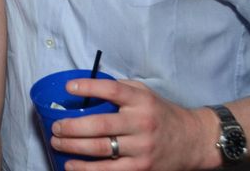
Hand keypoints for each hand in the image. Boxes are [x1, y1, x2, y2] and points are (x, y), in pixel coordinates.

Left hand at [49, 78, 217, 170]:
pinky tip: (72, 165)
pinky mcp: (141, 169)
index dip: (88, 87)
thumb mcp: (144, 94)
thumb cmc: (161, 114)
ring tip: (57, 143)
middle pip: (100, 125)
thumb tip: (85, 88)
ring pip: (102, 150)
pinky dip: (87, 170)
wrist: (192, 140)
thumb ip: (119, 90)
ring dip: (74, 147)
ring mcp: (142, 149)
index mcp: (141, 101)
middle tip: (56, 127)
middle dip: (72, 127)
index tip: (69, 87)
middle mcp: (141, 124)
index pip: (112, 90)